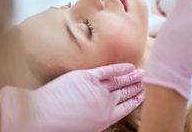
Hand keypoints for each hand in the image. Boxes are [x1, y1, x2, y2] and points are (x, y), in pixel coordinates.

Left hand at [0, 63, 144, 131]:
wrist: (44, 116)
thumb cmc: (62, 126)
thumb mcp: (87, 128)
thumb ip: (99, 118)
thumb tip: (105, 113)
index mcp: (106, 118)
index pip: (127, 106)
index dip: (136, 99)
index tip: (143, 94)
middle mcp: (107, 103)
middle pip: (126, 92)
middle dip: (137, 86)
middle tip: (147, 81)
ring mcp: (99, 89)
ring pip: (121, 81)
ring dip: (133, 77)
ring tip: (142, 73)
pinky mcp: (89, 77)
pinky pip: (109, 71)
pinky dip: (120, 68)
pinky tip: (129, 66)